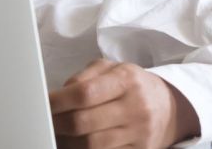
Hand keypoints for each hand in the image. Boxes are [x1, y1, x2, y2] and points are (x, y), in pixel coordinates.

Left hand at [49, 59, 199, 148]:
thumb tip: (59, 95)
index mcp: (126, 80)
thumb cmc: (132, 85)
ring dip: (68, 142)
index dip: (58, 101)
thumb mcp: (112, 69)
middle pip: (84, 123)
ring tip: (59, 134)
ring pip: (91, 145)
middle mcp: (135, 107)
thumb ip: (84, 77)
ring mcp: (138, 133)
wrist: (168, 107)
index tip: (43, 104)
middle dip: (58, 124)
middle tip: (46, 121)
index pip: (84, 93)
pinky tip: (76, 144)